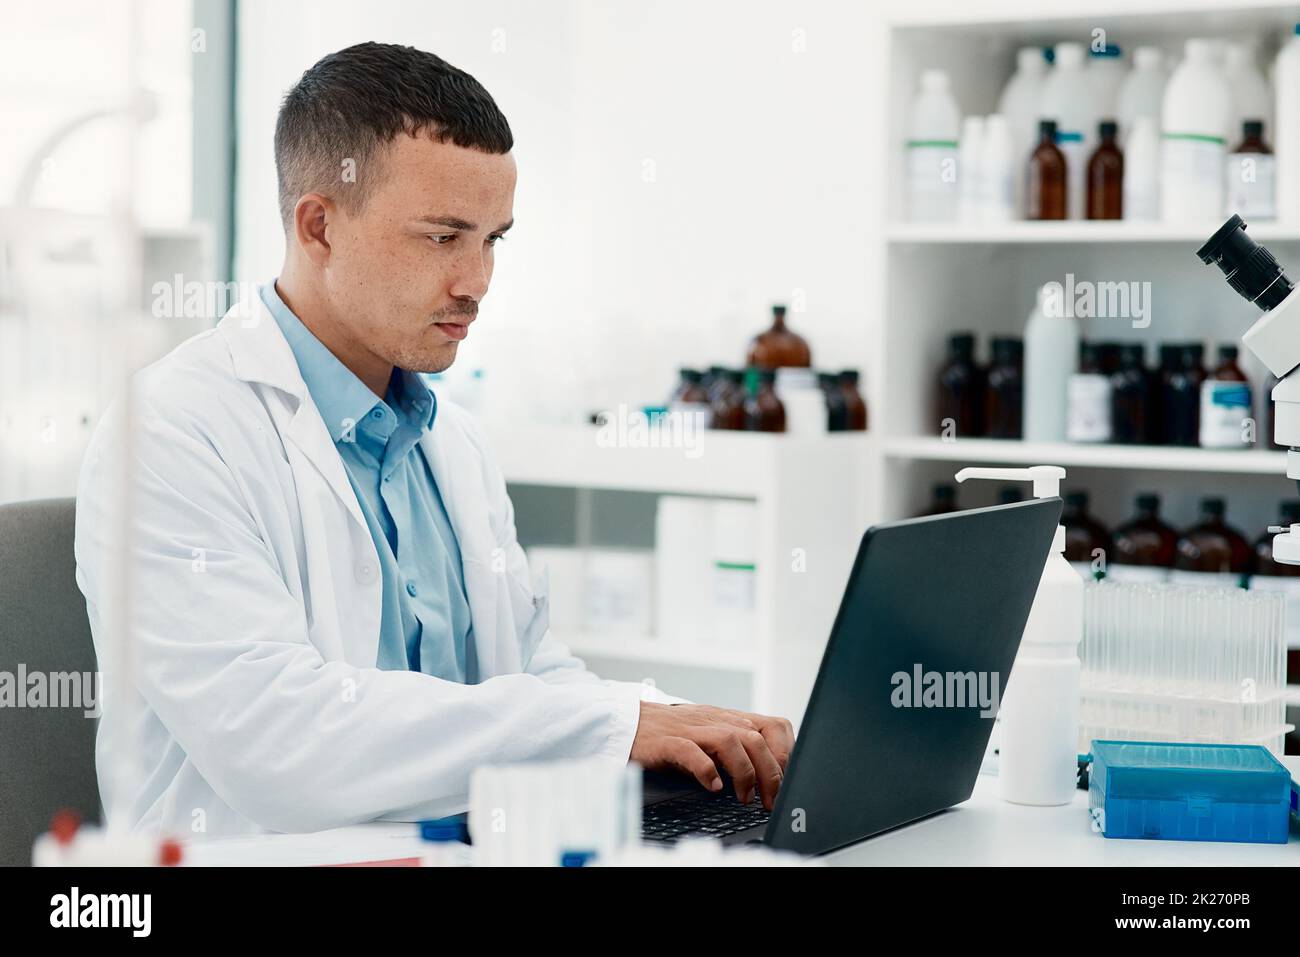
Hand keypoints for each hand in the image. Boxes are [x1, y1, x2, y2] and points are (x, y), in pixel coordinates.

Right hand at [629, 703, 794, 809]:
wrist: (629, 723)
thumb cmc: (672, 733)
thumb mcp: (711, 736)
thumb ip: (738, 748)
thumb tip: (771, 776)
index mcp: (728, 718)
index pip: (773, 726)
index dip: (786, 754)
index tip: (787, 782)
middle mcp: (714, 720)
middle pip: (756, 739)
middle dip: (770, 774)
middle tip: (770, 801)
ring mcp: (691, 729)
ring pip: (731, 741)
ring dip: (744, 773)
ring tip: (744, 798)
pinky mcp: (667, 742)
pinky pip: (691, 751)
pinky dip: (706, 770)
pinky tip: (713, 786)